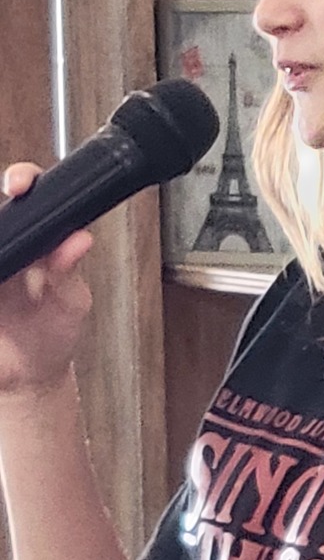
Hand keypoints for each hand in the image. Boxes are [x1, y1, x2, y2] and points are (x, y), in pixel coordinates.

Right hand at [0, 163, 92, 398]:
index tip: (18, 185)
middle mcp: (9, 245)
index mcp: (41, 240)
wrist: (28, 378)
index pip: (33, 196)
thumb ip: (69, 272)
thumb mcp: (69, 305)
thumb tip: (80, 239)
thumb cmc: (53, 335)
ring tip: (3, 270)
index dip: (23, 181)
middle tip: (6, 198)